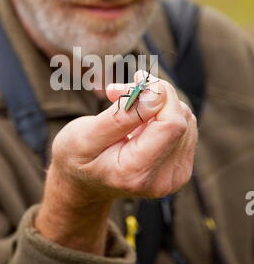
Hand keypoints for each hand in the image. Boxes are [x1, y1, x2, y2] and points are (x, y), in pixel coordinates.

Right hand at [53, 70, 196, 200]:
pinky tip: (137, 119)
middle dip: (153, 96)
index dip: (159, 94)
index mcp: (136, 173)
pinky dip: (161, 113)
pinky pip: (184, 125)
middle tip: (117, 92)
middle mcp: (162, 179)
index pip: (171, 124)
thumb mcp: (86, 134)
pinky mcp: (180, 167)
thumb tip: (156, 94)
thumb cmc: (78, 157)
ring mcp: (174, 176)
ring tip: (123, 105)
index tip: (136, 80)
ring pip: (184, 118)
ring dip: (155, 103)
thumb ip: (121, 115)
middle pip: (180, 118)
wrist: (83, 182)